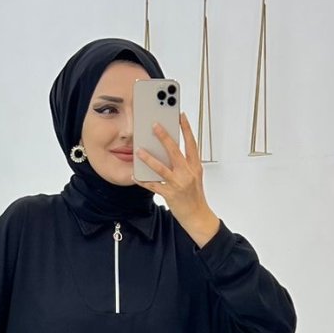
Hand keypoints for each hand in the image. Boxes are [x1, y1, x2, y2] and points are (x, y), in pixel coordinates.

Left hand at [135, 112, 217, 241]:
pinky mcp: (170, 195)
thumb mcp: (194, 176)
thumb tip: (169, 150)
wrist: (198, 216)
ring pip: (161, 168)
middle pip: (175, 151)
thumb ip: (184, 163)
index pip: (191, 144)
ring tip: (139, 151)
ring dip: (149, 159)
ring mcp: (178, 184)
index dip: (186, 129)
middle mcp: (187, 173)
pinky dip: (143, 181)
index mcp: (195, 166)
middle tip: (154, 125)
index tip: (180, 116)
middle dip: (164, 137)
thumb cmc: (195, 195)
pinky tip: (135, 176)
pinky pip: (153, 186)